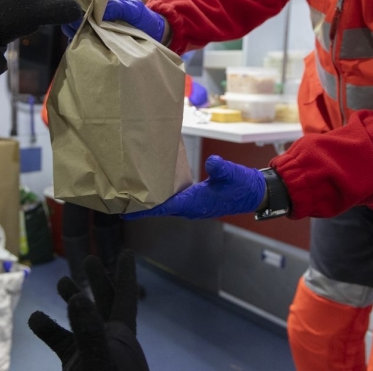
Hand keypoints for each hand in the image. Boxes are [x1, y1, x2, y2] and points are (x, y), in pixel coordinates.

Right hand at [29, 250, 148, 370]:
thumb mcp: (98, 362)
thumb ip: (89, 332)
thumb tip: (78, 296)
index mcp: (122, 334)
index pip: (125, 297)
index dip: (126, 273)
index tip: (127, 252)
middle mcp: (108, 339)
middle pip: (105, 302)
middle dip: (98, 281)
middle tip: (89, 259)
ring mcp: (91, 351)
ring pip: (82, 319)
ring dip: (72, 299)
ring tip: (61, 281)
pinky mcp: (75, 364)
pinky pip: (60, 341)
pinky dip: (47, 328)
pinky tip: (34, 318)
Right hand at [61, 0, 165, 42]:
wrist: (155, 36)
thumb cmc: (145, 18)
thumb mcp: (134, 9)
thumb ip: (119, 7)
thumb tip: (100, 11)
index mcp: (104, 1)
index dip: (75, 2)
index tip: (74, 10)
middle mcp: (97, 14)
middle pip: (76, 14)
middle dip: (71, 19)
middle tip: (72, 25)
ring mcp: (97, 29)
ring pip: (78, 28)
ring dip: (74, 31)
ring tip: (74, 35)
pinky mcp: (99, 42)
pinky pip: (85, 42)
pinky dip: (80, 44)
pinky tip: (79, 45)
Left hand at [126, 155, 266, 219]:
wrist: (252, 192)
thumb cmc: (242, 185)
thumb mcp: (233, 174)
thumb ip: (222, 169)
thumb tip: (212, 162)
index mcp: (196, 203)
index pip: (166, 207)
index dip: (146, 209)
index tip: (127, 210)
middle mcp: (191, 207)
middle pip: (160, 208)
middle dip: (141, 206)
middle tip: (120, 200)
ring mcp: (192, 205)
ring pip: (165, 205)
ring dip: (149, 202)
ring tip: (130, 195)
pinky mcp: (194, 199)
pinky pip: (172, 200)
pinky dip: (159, 196)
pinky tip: (150, 188)